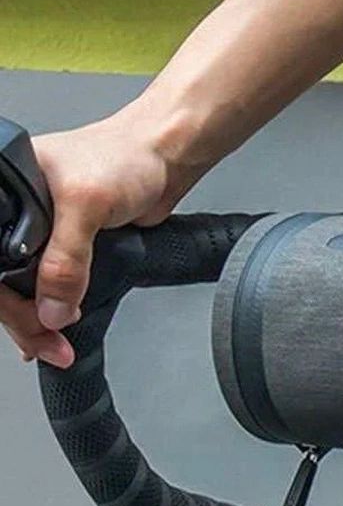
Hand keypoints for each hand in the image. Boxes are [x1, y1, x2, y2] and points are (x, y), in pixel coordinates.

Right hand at [0, 110, 180, 367]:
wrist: (163, 158)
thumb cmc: (123, 159)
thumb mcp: (87, 205)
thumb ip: (67, 259)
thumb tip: (52, 310)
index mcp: (1, 189)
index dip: (7, 299)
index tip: (36, 327)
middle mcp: (15, 210)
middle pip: (4, 278)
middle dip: (25, 318)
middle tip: (50, 347)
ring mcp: (41, 230)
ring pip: (25, 285)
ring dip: (39, 319)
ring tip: (56, 347)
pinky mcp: (69, 244)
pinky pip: (51, 283)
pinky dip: (53, 308)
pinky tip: (53, 328)